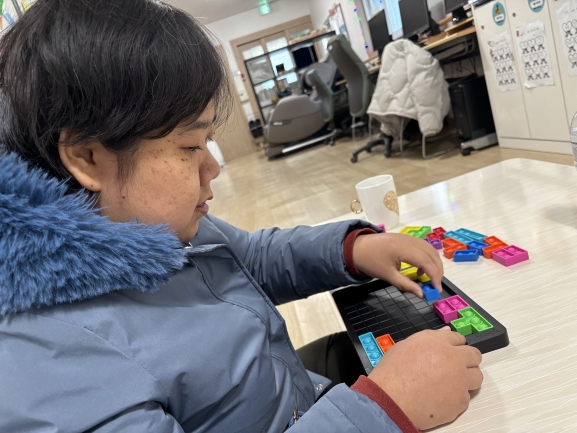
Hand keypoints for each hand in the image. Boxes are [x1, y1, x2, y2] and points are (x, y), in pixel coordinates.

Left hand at [352, 233, 442, 297]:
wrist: (356, 247)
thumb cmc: (370, 261)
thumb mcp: (387, 275)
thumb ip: (406, 284)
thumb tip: (421, 294)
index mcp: (404, 248)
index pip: (426, 262)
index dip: (434, 276)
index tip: (436, 290)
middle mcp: (409, 240)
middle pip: (432, 254)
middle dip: (437, 270)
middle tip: (435, 285)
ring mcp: (408, 237)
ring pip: (430, 249)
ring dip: (434, 263)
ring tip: (430, 278)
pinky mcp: (406, 238)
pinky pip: (423, 246)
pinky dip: (427, 257)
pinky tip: (420, 268)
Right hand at [368, 328, 482, 429]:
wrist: (391, 400)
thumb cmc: (391, 375)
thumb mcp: (404, 346)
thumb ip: (428, 339)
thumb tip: (443, 333)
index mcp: (437, 341)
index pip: (458, 338)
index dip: (455, 345)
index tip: (454, 350)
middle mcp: (452, 357)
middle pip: (474, 355)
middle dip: (467, 360)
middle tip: (457, 367)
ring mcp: (459, 379)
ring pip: (476, 377)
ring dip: (467, 379)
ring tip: (451, 384)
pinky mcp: (461, 400)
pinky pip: (466, 397)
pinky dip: (456, 398)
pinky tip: (442, 398)